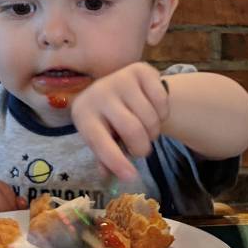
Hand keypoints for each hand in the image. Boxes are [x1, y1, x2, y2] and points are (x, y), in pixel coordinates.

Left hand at [70, 62, 169, 179]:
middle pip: (132, 129)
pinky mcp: (141, 70)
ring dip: (154, 132)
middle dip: (142, 147)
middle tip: (142, 150)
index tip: (131, 177)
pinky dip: (163, 114)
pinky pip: (162, 101)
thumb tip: (108, 177)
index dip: (115, 161)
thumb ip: (105, 157)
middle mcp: (99, 92)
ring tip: (147, 130)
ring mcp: (121, 78)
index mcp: (83, 113)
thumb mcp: (102, 137)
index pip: (100, 141)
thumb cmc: (109, 119)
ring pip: (150, 118)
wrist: (123, 87)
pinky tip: (155, 112)